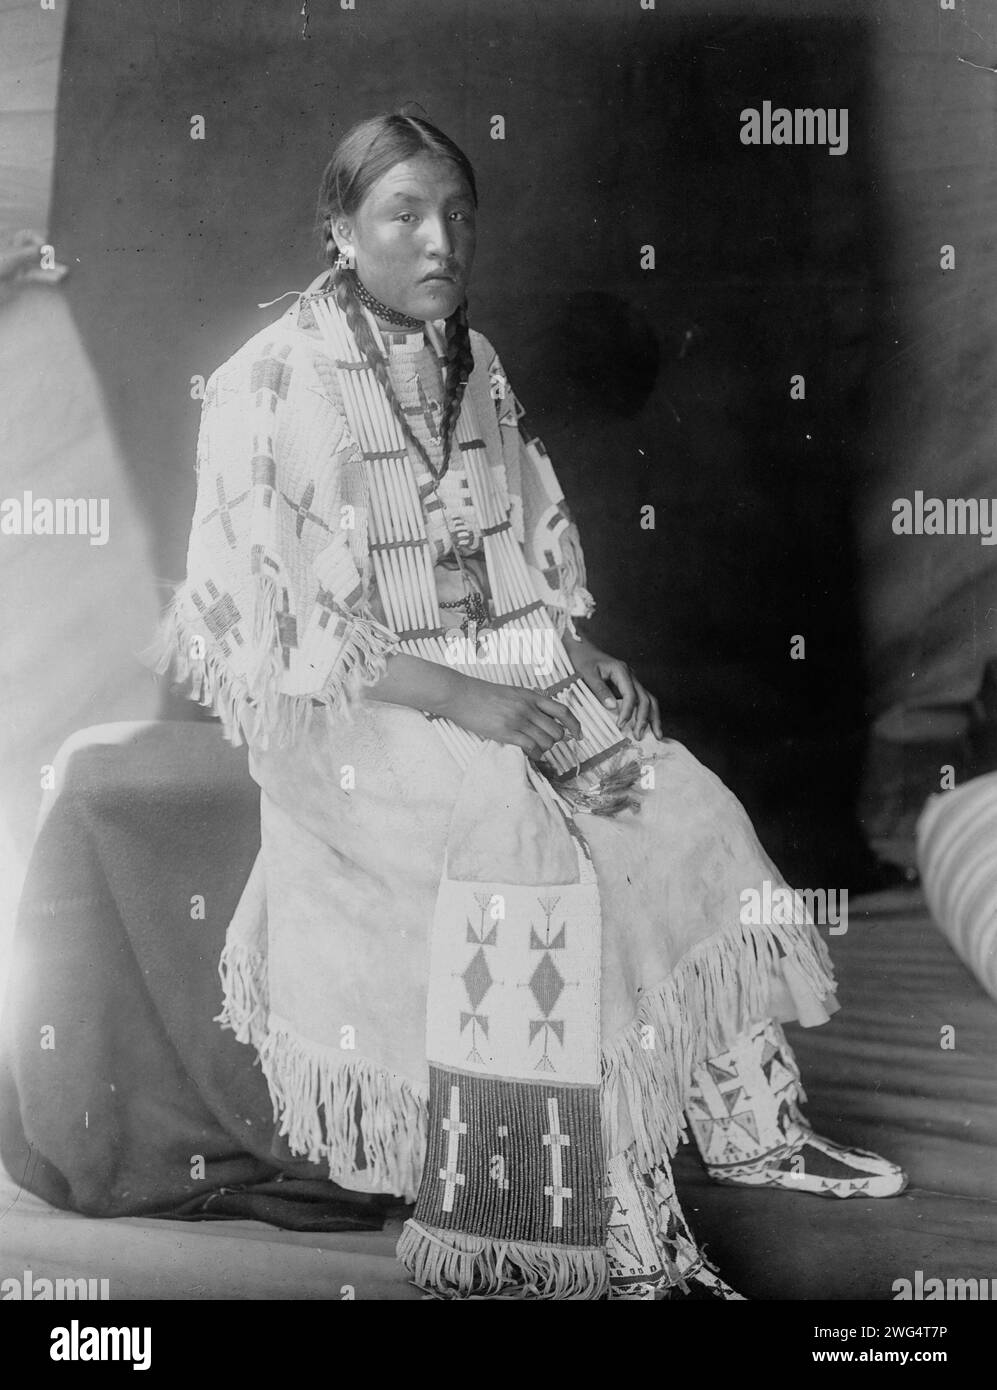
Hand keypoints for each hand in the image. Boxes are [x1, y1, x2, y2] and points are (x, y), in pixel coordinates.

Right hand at [441, 675, 582, 758]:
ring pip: (546, 741)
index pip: (562, 711)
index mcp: (531, 696)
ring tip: (535, 748)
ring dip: (544, 748)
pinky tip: (530, 753)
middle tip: (546, 742)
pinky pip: (531, 747)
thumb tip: (544, 718)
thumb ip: (529, 703)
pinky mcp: (506, 732)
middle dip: (555, 741)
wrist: (460, 694)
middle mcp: (528, 707)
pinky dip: (535, 754)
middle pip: (557, 731)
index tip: (579, 734)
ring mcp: (518, 720)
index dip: (575, 725)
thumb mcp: (512, 693)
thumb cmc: (482, 694)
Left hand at [565, 633, 663, 739]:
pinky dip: (647, 714)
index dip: (628, 711)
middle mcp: (630, 675)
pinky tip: (648, 726)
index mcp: (621, 670)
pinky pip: (641, 701)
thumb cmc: (582, 659)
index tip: (621, 725)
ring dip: (652, 718)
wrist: (580, 649)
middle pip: (645, 698)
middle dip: (645, 719)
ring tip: (656, 735)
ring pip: (649, 700)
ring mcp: (631, 681)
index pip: (631, 694)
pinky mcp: (628, 687)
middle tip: (639, 736)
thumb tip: (612, 707)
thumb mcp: (587, 673)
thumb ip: (600, 689)